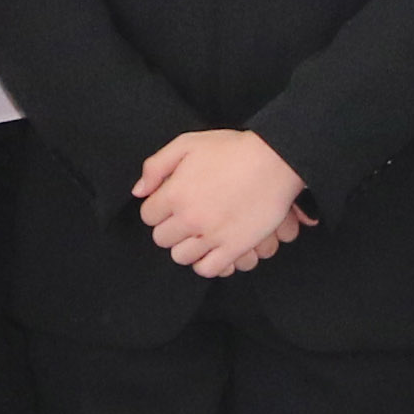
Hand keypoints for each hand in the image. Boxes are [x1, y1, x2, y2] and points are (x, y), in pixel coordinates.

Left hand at [134, 129, 313, 277]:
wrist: (274, 161)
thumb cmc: (232, 150)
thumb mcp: (187, 144)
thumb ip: (156, 166)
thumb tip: (139, 191)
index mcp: (174, 193)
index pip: (148, 216)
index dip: (158, 209)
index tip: (170, 204)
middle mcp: (189, 218)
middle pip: (162, 239)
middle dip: (170, 228)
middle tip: (186, 218)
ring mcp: (212, 235)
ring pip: (181, 257)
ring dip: (187, 246)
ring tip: (199, 233)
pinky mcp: (234, 247)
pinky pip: (208, 269)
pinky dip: (206, 262)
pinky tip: (212, 248)